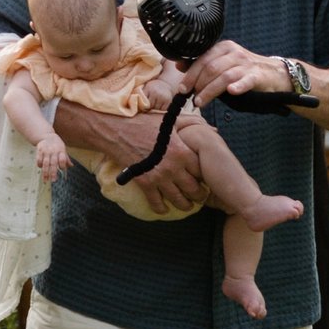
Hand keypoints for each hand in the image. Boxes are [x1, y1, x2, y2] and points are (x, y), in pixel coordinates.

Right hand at [35, 133, 68, 182]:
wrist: (46, 135)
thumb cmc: (57, 144)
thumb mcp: (63, 149)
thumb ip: (66, 158)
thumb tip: (71, 166)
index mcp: (61, 150)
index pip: (63, 159)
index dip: (63, 165)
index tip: (62, 170)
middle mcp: (53, 151)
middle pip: (53, 163)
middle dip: (53, 172)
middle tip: (53, 180)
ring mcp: (46, 151)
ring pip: (45, 163)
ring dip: (45, 172)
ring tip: (45, 180)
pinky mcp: (39, 150)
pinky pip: (39, 159)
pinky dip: (39, 164)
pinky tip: (40, 168)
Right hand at [59, 95, 207, 211]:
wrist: (116, 128)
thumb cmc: (143, 122)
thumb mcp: (169, 120)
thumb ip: (191, 124)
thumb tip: (213, 129)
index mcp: (182, 151)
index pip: (202, 171)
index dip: (205, 175)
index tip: (205, 178)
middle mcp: (173, 167)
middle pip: (194, 189)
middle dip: (199, 195)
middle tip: (200, 196)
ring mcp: (159, 177)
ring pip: (179, 200)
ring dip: (185, 205)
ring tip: (187, 205)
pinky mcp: (144, 183)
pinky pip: (157, 203)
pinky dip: (162, 208)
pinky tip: (164, 208)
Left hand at [183, 38, 288, 106]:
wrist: (277, 74)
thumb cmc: (247, 71)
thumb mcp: (224, 64)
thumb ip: (204, 65)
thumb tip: (180, 66)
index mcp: (223, 48)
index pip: (202, 59)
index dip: (190, 74)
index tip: (182, 88)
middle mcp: (234, 53)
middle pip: (211, 67)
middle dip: (197, 83)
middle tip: (190, 97)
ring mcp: (246, 64)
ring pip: (224, 76)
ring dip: (210, 90)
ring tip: (201, 101)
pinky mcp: (258, 76)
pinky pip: (246, 80)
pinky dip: (238, 86)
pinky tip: (231, 92)